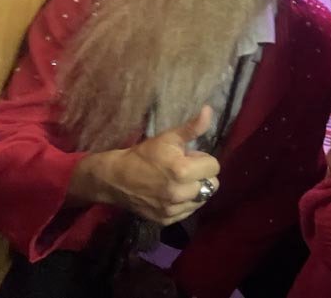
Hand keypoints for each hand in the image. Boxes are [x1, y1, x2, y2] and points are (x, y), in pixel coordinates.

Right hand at [69, 106, 220, 224]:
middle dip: (202, 175)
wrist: (116, 178)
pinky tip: (172, 193)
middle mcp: (180, 193)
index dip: (203, 159)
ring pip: (202, 199)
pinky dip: (185, 203)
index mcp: (183, 171)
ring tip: (179, 181)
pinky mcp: (166, 220)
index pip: (214, 166)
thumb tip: (209, 110)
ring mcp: (173, 209)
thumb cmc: (144, 154)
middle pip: (212, 185)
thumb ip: (192, 127)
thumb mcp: (168, 137)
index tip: (189, 157)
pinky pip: (188, 211)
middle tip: (186, 170)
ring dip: (195, 190)